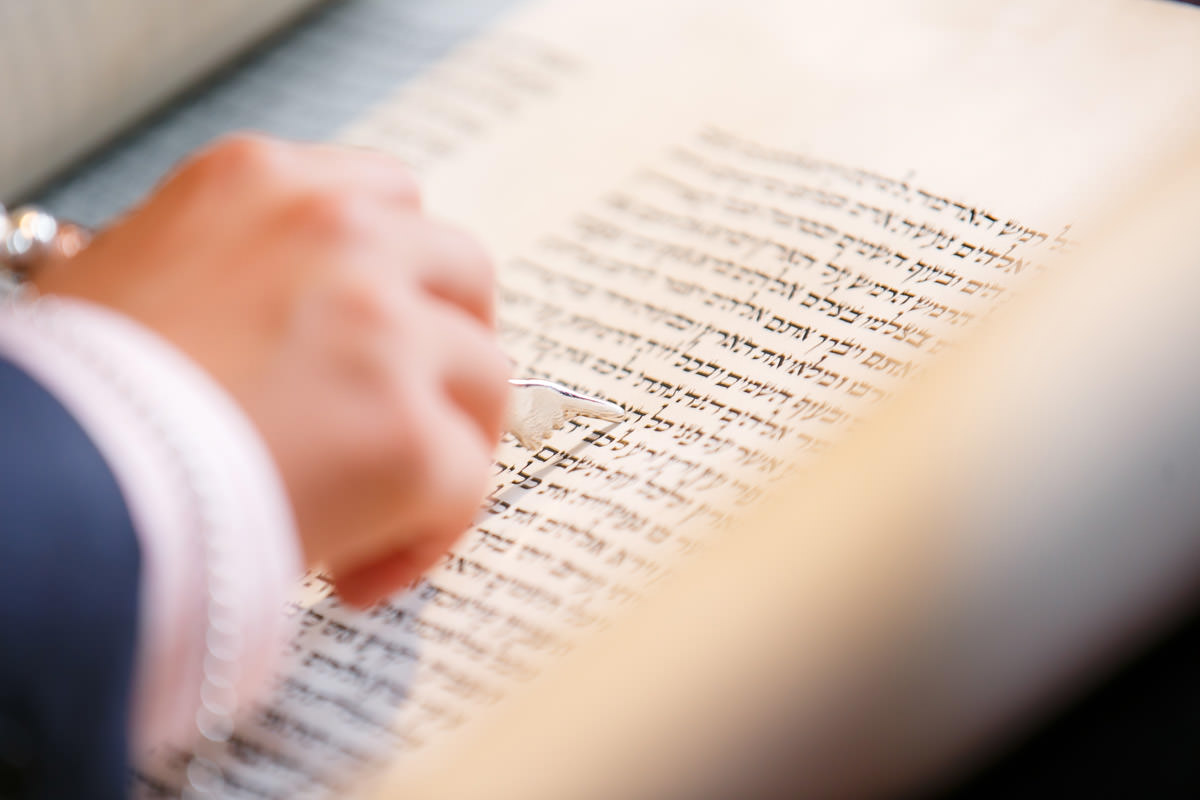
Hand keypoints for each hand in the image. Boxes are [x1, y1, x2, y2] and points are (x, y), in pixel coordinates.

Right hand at [32, 134, 509, 605]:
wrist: (45, 487)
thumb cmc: (71, 400)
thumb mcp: (128, 277)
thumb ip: (228, 272)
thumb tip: (272, 325)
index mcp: (261, 185)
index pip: (386, 199)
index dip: (401, 275)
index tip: (388, 331)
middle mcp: (335, 234)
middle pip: (462, 273)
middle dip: (448, 346)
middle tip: (413, 411)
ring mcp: (383, 331)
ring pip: (485, 376)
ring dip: (449, 442)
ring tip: (380, 510)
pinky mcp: (406, 434)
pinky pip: (467, 481)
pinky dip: (429, 533)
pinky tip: (356, 572)